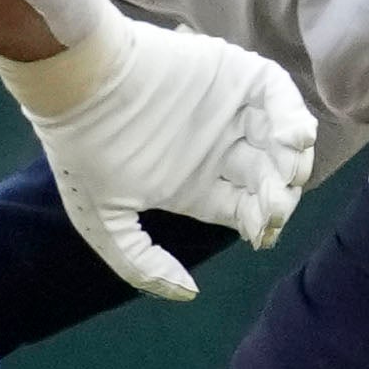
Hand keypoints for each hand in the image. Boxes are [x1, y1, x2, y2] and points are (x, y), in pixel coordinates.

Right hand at [0, 19, 311, 302]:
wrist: (75, 85)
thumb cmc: (84, 150)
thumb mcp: (100, 220)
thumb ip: (139, 262)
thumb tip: (188, 294)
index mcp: (194, 183)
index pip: (245, 210)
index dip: (261, 223)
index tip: (260, 233)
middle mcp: (217, 149)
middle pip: (269, 180)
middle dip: (278, 199)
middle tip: (272, 207)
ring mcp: (229, 110)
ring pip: (282, 141)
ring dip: (293, 162)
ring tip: (285, 175)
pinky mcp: (234, 73)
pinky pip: (278, 94)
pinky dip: (292, 115)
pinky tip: (291, 139)